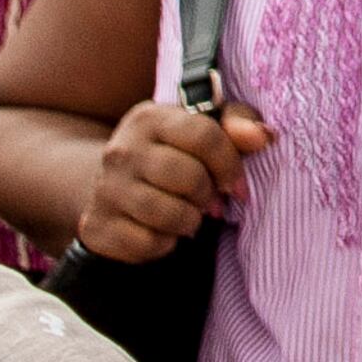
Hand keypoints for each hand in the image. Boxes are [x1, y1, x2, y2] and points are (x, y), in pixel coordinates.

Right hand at [75, 99, 271, 263]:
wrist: (111, 187)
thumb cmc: (172, 155)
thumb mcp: (203, 130)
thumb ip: (238, 125)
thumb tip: (264, 136)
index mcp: (150, 118)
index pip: (204, 136)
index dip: (230, 164)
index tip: (237, 185)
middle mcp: (122, 149)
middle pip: (188, 177)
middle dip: (208, 195)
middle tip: (208, 201)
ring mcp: (105, 188)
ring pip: (167, 213)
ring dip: (188, 221)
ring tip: (187, 215)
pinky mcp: (96, 226)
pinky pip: (146, 243)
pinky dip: (163, 243)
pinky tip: (162, 231)